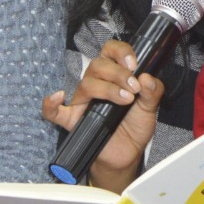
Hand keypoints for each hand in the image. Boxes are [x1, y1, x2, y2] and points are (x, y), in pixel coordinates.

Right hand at [42, 39, 164, 192]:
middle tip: (134, 89)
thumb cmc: (134, 125)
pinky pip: (54, 112)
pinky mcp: (74, 121)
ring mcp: (83, 102)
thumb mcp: (150, 107)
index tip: (134, 65)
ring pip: (86, 84)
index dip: (121, 52)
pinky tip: (58, 96)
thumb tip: (147, 78)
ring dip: (106, 89)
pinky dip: (51, 104)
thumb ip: (153, 91)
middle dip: (118, 73)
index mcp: (112, 74)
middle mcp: (95, 83)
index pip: (110, 51)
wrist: (128, 153)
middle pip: (97, 65)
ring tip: (126, 100)